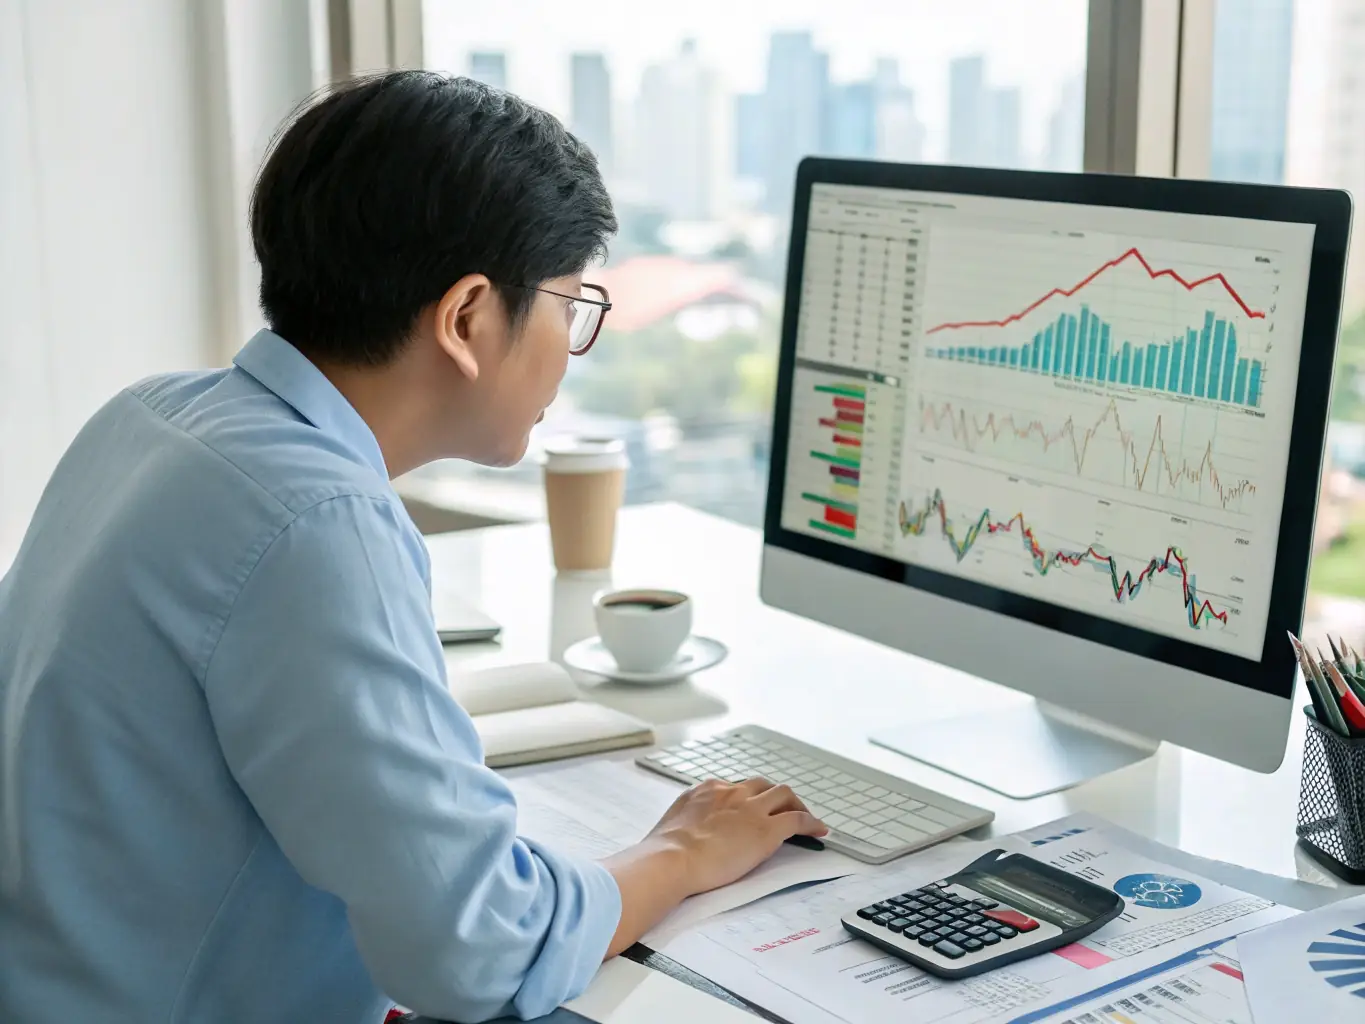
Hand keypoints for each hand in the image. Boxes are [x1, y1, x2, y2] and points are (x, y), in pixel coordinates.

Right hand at [646, 778, 828, 895]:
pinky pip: (797, 819)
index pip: (735, 788)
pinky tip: (818, 830)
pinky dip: (811, 822)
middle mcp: (731, 793)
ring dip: (795, 804)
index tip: (750, 810)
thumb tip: (684, 832)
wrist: (672, 858)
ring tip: (804, 817)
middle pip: (761, 785)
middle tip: (781, 809)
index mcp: (707, 790)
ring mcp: (751, 809)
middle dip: (773, 795)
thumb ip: (687, 820)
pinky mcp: (767, 829)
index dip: (747, 799)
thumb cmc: (665, 851)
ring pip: (783, 794)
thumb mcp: (673, 823)